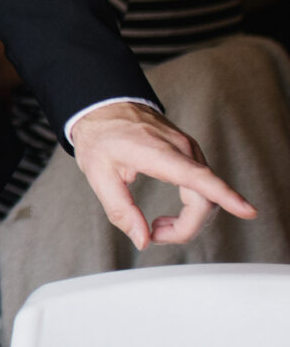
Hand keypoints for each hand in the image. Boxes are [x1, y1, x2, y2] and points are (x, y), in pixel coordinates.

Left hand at [67, 102, 256, 248]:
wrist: (104, 106)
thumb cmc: (100, 136)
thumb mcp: (97, 175)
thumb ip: (120, 210)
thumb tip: (142, 239)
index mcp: (159, 152)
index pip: (199, 178)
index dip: (226, 196)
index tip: (247, 210)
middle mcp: (182, 149)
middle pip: (205, 199)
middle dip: (185, 228)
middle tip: (154, 235)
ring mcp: (189, 151)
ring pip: (207, 196)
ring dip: (188, 221)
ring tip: (156, 226)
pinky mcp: (190, 155)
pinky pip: (203, 188)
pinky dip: (191, 209)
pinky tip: (169, 217)